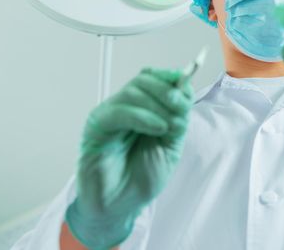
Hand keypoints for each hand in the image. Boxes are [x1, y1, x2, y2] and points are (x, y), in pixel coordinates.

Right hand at [65, 68, 193, 248]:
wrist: (121, 206)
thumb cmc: (142, 177)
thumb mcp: (171, 145)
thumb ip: (177, 118)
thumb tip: (185, 89)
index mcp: (141, 109)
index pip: (153, 79)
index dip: (170, 77)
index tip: (186, 82)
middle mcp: (124, 108)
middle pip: (143, 80)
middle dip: (167, 90)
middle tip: (180, 106)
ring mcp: (109, 115)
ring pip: (133, 92)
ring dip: (158, 105)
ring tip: (167, 126)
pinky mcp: (96, 127)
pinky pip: (119, 112)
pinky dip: (143, 117)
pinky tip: (157, 128)